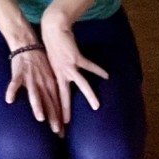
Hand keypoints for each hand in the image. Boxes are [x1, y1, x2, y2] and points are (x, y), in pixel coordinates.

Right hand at [3, 36, 68, 132]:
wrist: (28, 44)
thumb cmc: (39, 62)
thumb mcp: (50, 75)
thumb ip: (52, 91)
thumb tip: (58, 107)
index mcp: (50, 84)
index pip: (56, 104)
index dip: (59, 119)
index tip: (62, 134)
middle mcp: (42, 83)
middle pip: (48, 102)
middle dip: (52, 117)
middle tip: (56, 131)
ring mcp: (31, 78)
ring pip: (34, 94)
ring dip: (38, 105)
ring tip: (40, 117)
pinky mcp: (19, 73)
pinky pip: (14, 83)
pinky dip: (12, 90)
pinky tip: (9, 99)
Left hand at [39, 11, 106, 126]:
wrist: (52, 30)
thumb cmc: (52, 46)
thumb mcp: (51, 64)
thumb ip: (57, 74)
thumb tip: (62, 83)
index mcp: (53, 77)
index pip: (54, 100)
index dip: (56, 113)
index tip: (58, 127)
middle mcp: (60, 75)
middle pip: (63, 97)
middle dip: (65, 113)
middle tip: (65, 128)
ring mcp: (69, 67)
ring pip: (80, 85)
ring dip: (89, 95)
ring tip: (97, 106)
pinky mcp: (76, 58)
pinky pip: (90, 67)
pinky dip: (98, 71)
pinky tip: (107, 76)